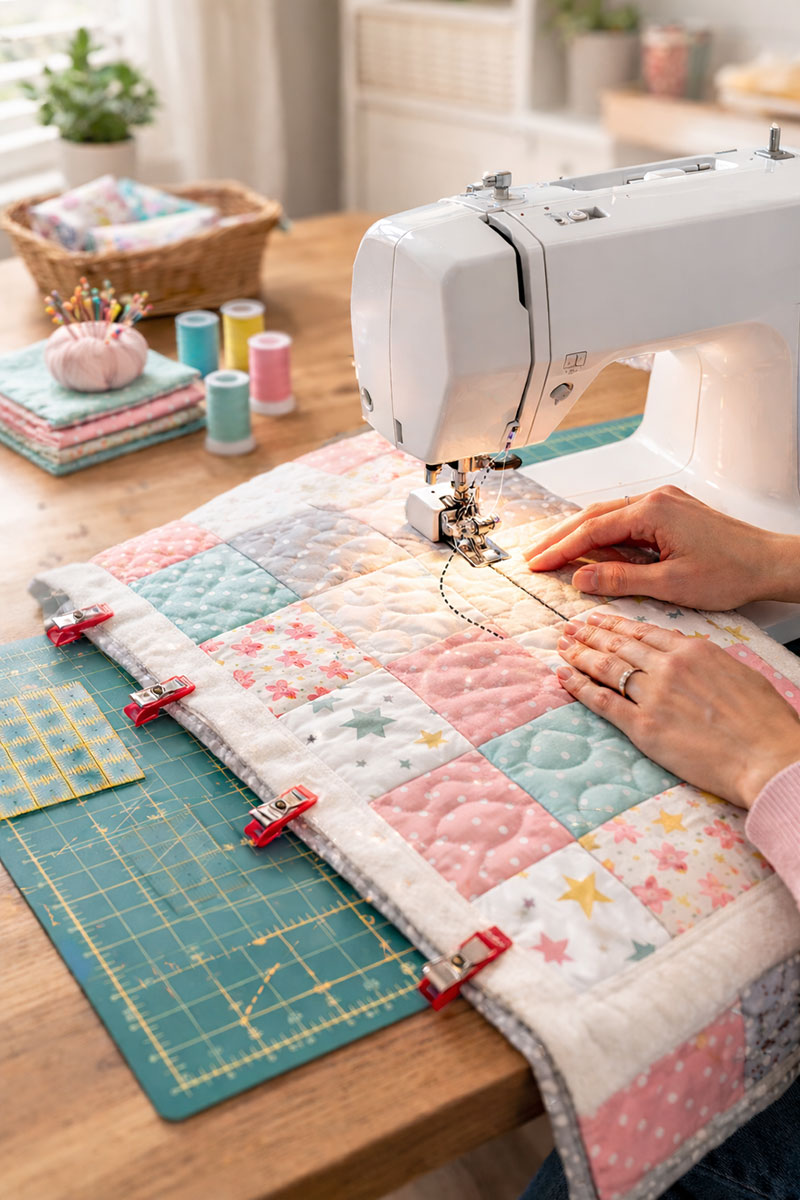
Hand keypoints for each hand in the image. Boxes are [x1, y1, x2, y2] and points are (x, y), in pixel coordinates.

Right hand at [524, 486, 799, 609]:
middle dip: (560, 537)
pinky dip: (603, 534)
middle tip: (531, 556)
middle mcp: (655, 500)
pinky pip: (627, 520)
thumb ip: (621, 579)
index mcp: (652, 512)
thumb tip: (580, 578)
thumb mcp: (671, 584)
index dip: (560, 550)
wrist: (770, 562)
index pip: (592, 531)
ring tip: (551, 552)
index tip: (536, 565)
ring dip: (578, 535)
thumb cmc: (731, 572)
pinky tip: (591, 549)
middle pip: (593, 517)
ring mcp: (664, 504)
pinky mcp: (672, 513)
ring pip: (608, 516)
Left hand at [555, 612, 799, 808]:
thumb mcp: (738, 673)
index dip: (616, 625)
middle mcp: (669, 667)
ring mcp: (653, 696)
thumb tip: (691, 658)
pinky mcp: (644, 728)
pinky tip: (564, 677)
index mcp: (693, 651)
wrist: (767, 755)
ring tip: (563, 647)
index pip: (643, 632)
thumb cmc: (764, 721)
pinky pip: (602, 702)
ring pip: (606, 667)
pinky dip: (579, 687)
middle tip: (571, 628)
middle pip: (619, 645)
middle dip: (591, 634)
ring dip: (580, 654)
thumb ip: (707, 662)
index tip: (599, 619)